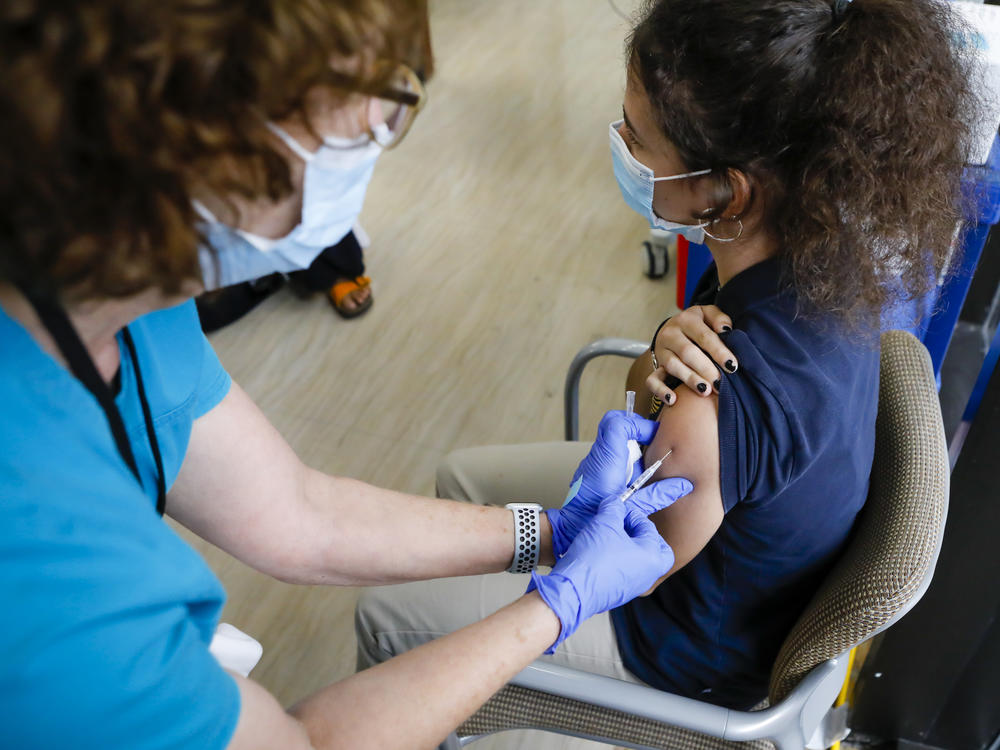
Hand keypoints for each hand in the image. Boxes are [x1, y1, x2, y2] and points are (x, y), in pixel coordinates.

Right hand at [530, 482, 689, 651]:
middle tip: (625, 526)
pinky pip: (625, 572)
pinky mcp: (620, 593)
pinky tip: (601, 554)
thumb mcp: (604, 523)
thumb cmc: (592, 560)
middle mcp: (648, 575)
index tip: (617, 509)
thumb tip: (615, 503)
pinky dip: (618, 560)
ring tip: (609, 537)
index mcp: (652, 557)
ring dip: (627, 546)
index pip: (648, 527)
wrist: (572, 590)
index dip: (630, 513)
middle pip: (655, 548)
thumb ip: (614, 508)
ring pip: (640, 561)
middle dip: (640, 534)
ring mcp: (635, 586)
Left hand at [546, 410, 656, 557]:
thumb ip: (658, 494)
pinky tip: (633, 479)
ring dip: (631, 448)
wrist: (570, 529)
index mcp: (606, 459)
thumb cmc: (596, 518)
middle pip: (615, 427)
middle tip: (652, 442)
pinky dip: (624, 460)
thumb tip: (682, 486)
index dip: (638, 424)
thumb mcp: (633, 506)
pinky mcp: (592, 473)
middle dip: (637, 431)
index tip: (654, 435)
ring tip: (645, 465)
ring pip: (613, 442)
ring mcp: (592, 464)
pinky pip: (609, 456)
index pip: (617, 423)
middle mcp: (597, 457)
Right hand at [648, 305, 737, 405]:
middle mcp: (670, 333)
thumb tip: (725, 330)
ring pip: (672, 365)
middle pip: (688, 352)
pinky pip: (652, 380)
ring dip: (689, 379)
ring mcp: (661, 350)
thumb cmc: (696, 326)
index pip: (704, 336)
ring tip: (705, 391)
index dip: (719, 352)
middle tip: (719, 383)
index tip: (732, 366)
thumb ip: (719, 319)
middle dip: (705, 369)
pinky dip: (661, 390)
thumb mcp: (708, 315)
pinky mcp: (655, 365)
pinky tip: (673, 399)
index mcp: (686, 320)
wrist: (671, 331)